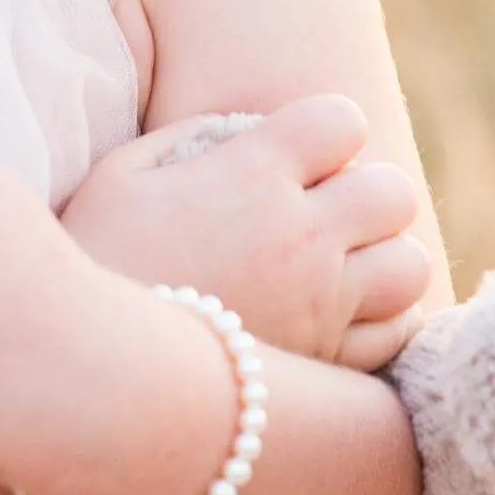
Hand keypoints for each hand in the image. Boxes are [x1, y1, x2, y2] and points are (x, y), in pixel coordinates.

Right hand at [59, 95, 433, 371]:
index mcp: (254, 174)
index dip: (324, 131)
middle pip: (393, 192)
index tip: (294, 154)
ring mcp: (320, 306)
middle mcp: (301, 237)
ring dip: (381, 261)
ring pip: (410, 267)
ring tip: (337, 270)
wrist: (85, 374)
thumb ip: (185, 138)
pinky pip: (396, 336)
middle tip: (322, 214)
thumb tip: (236, 130)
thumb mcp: (120, 176)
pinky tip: (338, 321)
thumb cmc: (91, 261)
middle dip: (366, 194)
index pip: (342, 120)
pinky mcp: (324, 368)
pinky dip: (379, 324)